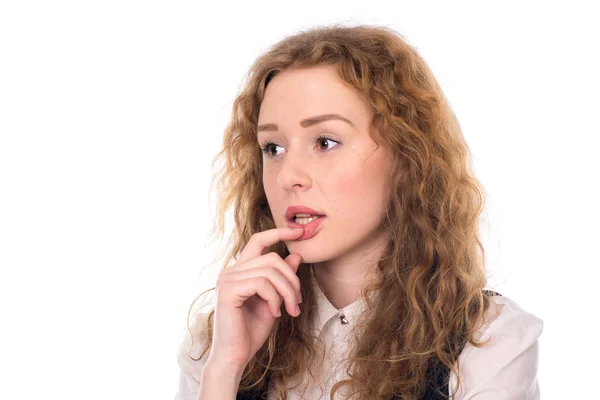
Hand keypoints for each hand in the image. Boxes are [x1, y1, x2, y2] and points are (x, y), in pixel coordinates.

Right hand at [206, 227, 304, 370]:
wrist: (235, 356)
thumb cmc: (251, 331)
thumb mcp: (274, 300)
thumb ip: (282, 279)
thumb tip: (296, 256)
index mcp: (240, 270)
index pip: (259, 241)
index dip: (279, 232)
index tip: (300, 231)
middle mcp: (231, 270)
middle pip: (272, 258)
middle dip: (292, 280)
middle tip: (298, 302)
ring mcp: (227, 279)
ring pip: (270, 271)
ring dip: (287, 292)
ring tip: (290, 310)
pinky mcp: (228, 290)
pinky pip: (262, 284)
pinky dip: (275, 298)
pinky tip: (275, 313)